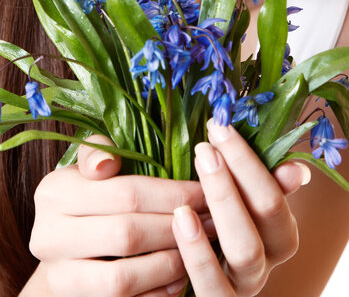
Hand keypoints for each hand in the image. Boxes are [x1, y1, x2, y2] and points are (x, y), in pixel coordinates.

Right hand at [29, 135, 209, 296]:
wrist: (62, 252)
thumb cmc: (88, 200)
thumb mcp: (90, 170)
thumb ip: (99, 152)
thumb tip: (106, 163)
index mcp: (55, 192)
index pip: (126, 192)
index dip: (173, 194)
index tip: (206, 193)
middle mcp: (48, 235)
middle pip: (128, 234)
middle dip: (177, 229)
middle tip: (212, 222)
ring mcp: (57, 276)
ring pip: (123, 278)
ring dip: (169, 264)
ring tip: (197, 249)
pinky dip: (156, 293)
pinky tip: (179, 278)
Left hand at [171, 119, 310, 296]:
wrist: (180, 283)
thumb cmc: (206, 231)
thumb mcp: (232, 205)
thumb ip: (257, 184)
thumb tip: (297, 170)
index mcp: (276, 233)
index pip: (275, 193)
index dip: (249, 159)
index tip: (221, 126)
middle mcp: (267, 262)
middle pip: (268, 214)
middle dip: (240, 170)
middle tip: (208, 142)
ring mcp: (242, 286)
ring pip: (246, 249)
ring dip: (224, 201)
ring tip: (199, 168)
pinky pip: (212, 285)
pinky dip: (197, 250)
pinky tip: (179, 217)